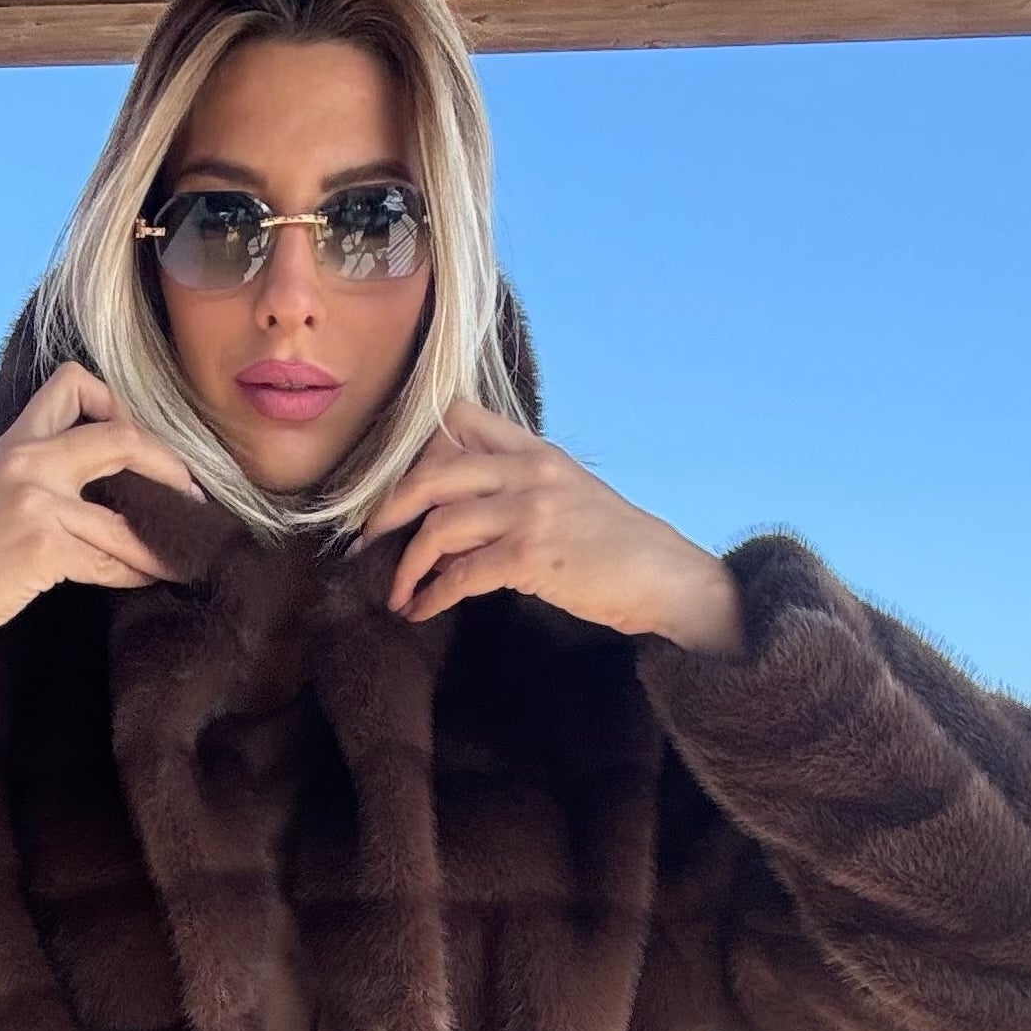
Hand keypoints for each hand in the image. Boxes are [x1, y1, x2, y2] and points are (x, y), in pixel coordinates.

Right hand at [0, 363, 200, 663]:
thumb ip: (46, 474)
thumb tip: (121, 484)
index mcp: (15, 440)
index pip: (75, 383)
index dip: (119, 406)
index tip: (139, 443)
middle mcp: (26, 459)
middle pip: (122, 438)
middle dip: (170, 468)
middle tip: (192, 499)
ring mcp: (34, 500)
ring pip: (127, 515)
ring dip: (164, 539)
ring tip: (183, 554)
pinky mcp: (42, 546)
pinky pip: (114, 558)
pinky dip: (139, 571)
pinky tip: (148, 578)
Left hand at [360, 401, 745, 653]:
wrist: (663, 578)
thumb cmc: (611, 547)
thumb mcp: (563, 498)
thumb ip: (509, 495)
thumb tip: (445, 527)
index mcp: (534, 449)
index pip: (459, 419)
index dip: (416, 451)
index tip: (395, 487)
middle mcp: (528, 470)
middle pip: (432, 472)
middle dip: (388, 510)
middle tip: (367, 543)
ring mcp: (530, 510)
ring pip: (439, 526)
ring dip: (407, 566)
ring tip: (396, 593)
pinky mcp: (532, 556)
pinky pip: (461, 574)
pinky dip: (432, 596)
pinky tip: (420, 611)